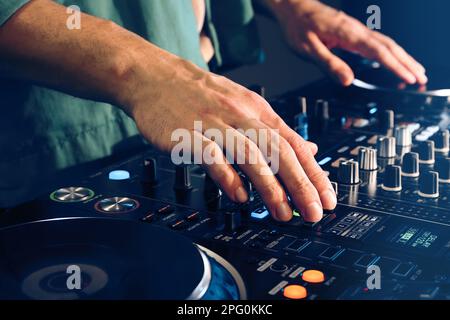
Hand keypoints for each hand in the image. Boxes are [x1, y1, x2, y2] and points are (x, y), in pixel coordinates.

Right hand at [124, 50, 336, 221]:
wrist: (155, 77)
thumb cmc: (201, 95)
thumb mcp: (244, 104)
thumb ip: (275, 130)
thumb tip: (308, 149)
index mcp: (257, 111)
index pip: (293, 144)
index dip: (314, 172)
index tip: (327, 197)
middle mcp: (240, 116)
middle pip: (278, 151)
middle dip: (301, 184)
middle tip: (314, 212)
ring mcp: (214, 124)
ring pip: (250, 155)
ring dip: (270, 187)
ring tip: (283, 213)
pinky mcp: (188, 135)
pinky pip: (212, 156)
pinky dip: (228, 177)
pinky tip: (240, 196)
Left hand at [266, 0, 426, 85]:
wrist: (292, 7)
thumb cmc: (297, 26)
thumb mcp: (308, 49)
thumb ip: (329, 64)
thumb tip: (348, 80)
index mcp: (346, 33)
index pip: (377, 52)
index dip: (395, 66)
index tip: (409, 78)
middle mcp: (355, 29)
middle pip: (389, 46)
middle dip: (407, 62)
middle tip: (421, 78)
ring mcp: (355, 28)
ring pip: (385, 42)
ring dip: (402, 57)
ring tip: (415, 71)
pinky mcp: (351, 30)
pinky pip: (376, 41)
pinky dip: (390, 51)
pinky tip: (393, 59)